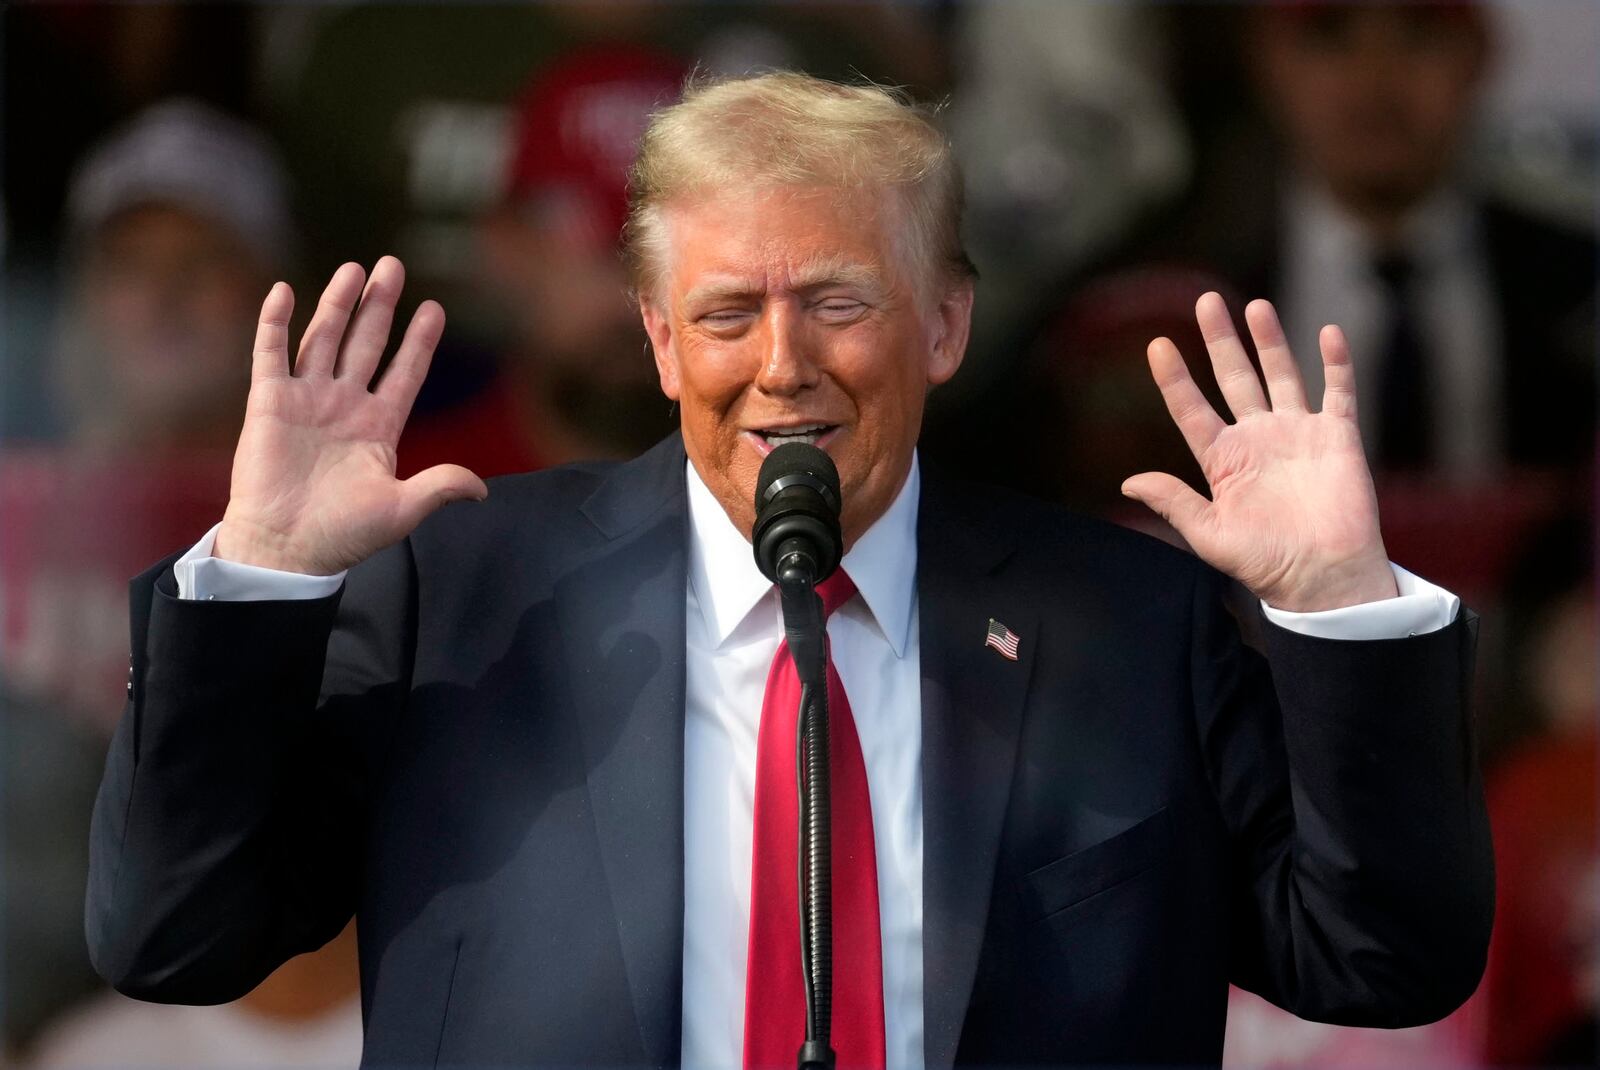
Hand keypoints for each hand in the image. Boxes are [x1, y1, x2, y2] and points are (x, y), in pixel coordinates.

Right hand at [216, 257, 486, 574]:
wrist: (286, 549)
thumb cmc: (342, 535)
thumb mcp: (400, 509)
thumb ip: (439, 487)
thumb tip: (481, 488)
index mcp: (378, 427)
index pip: (405, 372)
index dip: (419, 342)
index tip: (434, 309)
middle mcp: (344, 405)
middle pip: (366, 343)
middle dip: (380, 305)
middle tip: (393, 265)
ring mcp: (306, 400)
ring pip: (324, 339)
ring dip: (338, 304)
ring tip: (354, 269)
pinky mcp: (269, 404)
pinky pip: (271, 354)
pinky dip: (274, 323)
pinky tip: (284, 290)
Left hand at [1121, 292, 1396, 612]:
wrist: (1324, 579)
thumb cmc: (1265, 563)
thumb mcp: (1209, 535)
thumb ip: (1174, 502)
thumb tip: (1128, 481)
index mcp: (1223, 460)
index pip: (1192, 409)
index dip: (1174, 379)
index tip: (1157, 345)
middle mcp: (1258, 439)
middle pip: (1235, 378)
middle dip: (1221, 340)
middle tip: (1206, 300)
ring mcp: (1298, 434)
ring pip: (1281, 375)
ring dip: (1269, 341)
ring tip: (1254, 306)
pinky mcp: (1337, 438)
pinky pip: (1338, 392)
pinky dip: (1336, 364)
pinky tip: (1327, 333)